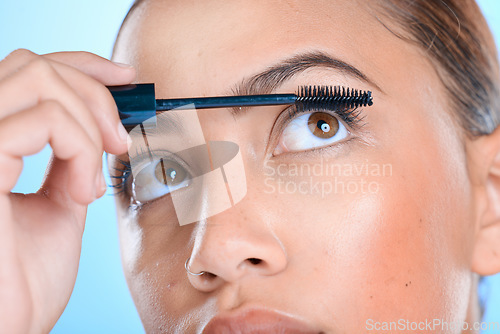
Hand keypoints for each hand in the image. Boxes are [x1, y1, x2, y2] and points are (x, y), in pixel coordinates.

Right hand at [0, 49, 134, 333]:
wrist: (10, 327)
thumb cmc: (24, 280)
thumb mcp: (58, 205)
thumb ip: (71, 160)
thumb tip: (99, 124)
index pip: (26, 72)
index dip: (80, 65)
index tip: (125, 78)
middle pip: (33, 66)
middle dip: (93, 95)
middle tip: (120, 140)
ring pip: (38, 80)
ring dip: (89, 127)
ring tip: (96, 179)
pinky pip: (44, 120)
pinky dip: (81, 149)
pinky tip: (82, 193)